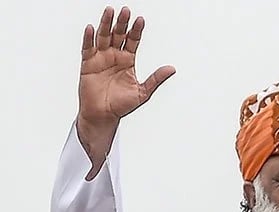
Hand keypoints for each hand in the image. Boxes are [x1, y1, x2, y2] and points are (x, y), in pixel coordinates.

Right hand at [76, 6, 174, 178]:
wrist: (103, 116)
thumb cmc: (122, 105)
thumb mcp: (143, 91)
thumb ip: (156, 79)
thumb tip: (172, 69)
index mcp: (128, 61)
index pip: (133, 41)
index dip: (136, 31)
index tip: (141, 20)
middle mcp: (114, 56)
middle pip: (118, 35)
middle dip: (122, 23)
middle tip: (126, 11)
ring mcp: (100, 58)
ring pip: (103, 37)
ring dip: (105, 24)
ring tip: (109, 11)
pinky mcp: (88, 64)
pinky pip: (88, 48)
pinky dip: (89, 38)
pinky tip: (92, 28)